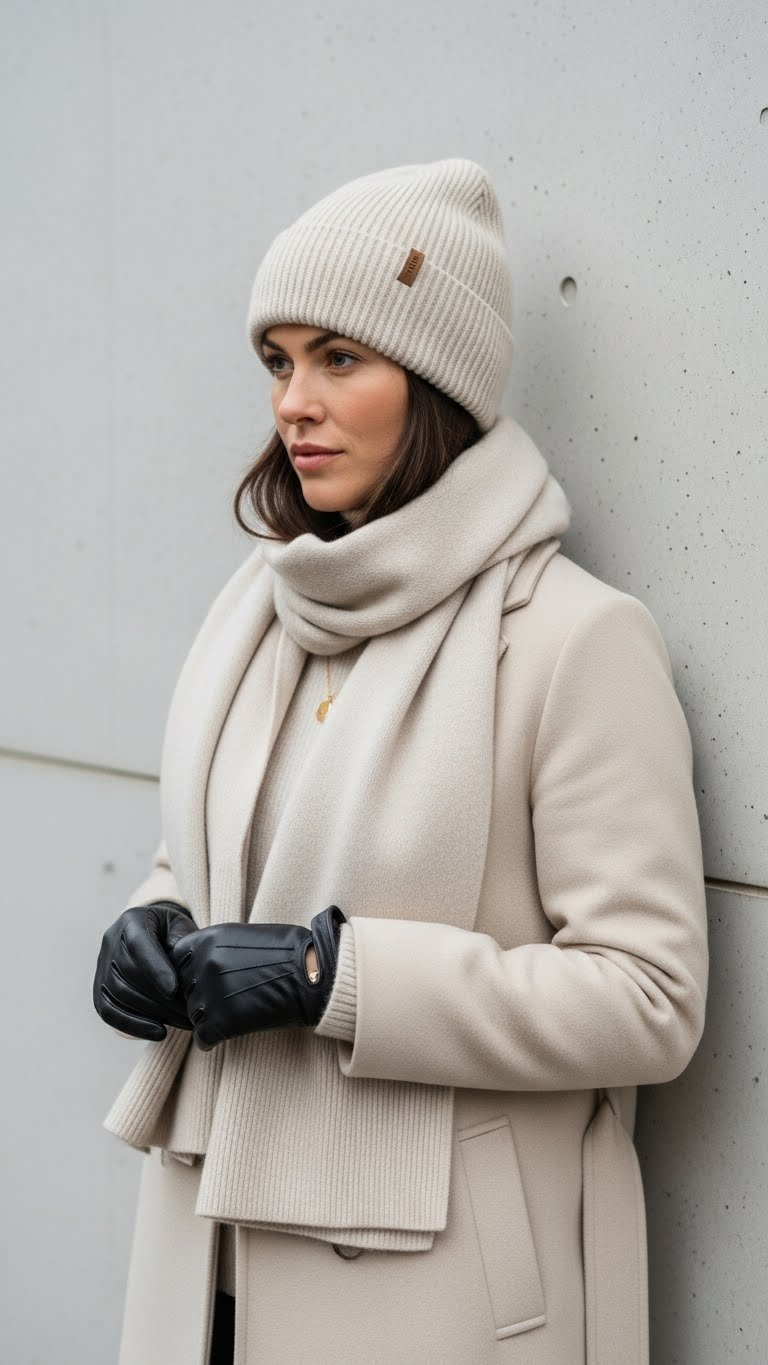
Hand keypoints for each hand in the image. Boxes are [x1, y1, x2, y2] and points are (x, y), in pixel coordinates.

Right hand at [93, 900, 196, 1041]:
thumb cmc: (175, 933)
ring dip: (152, 1013)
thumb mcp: (183, 928)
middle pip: (129, 972)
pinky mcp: (99, 989)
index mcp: (133, 920)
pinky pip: (108, 1011)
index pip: (139, 943)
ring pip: (119, 994)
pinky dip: (133, 1025)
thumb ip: (183, 942)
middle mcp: (111, 940)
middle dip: (160, 997)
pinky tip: (159, 1033)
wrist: (156, 936)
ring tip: (182, 1023)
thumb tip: (181, 966)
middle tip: (189, 1013)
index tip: (173, 990)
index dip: (154, 967)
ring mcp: (102, 965)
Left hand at [170, 905, 345, 1051]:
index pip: (177, 959)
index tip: (207, 979)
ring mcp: (209, 993)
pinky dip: (212, 1041)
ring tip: (229, 1018)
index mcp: (207, 939)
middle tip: (224, 1002)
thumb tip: (201, 961)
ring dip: (207, 1019)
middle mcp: (203, 963)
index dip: (191, 972)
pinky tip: (227, 1036)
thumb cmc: (292, 953)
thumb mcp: (246, 936)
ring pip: (192, 1014)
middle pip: (184, 989)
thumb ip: (218, 947)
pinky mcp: (220, 1022)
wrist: (316, 975)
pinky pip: (203, 1038)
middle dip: (200, 997)